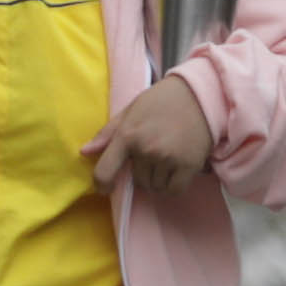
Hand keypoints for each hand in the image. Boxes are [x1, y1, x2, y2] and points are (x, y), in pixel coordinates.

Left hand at [87, 74, 213, 192]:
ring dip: (158, 179)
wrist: (201, 94)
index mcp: (127, 135)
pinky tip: (176, 170)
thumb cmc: (162, 101)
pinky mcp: (188, 166)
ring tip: (167, 159)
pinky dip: (173, 185)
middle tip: (154, 154)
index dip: (102, 184)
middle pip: (137, 181)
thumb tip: (85, 152)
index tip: (105, 188)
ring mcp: (167, 159)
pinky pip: (173, 190)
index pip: (105, 171)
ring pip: (155, 187)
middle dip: (142, 172)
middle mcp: (145, 149)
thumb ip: (108, 133)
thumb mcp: (131, 110)